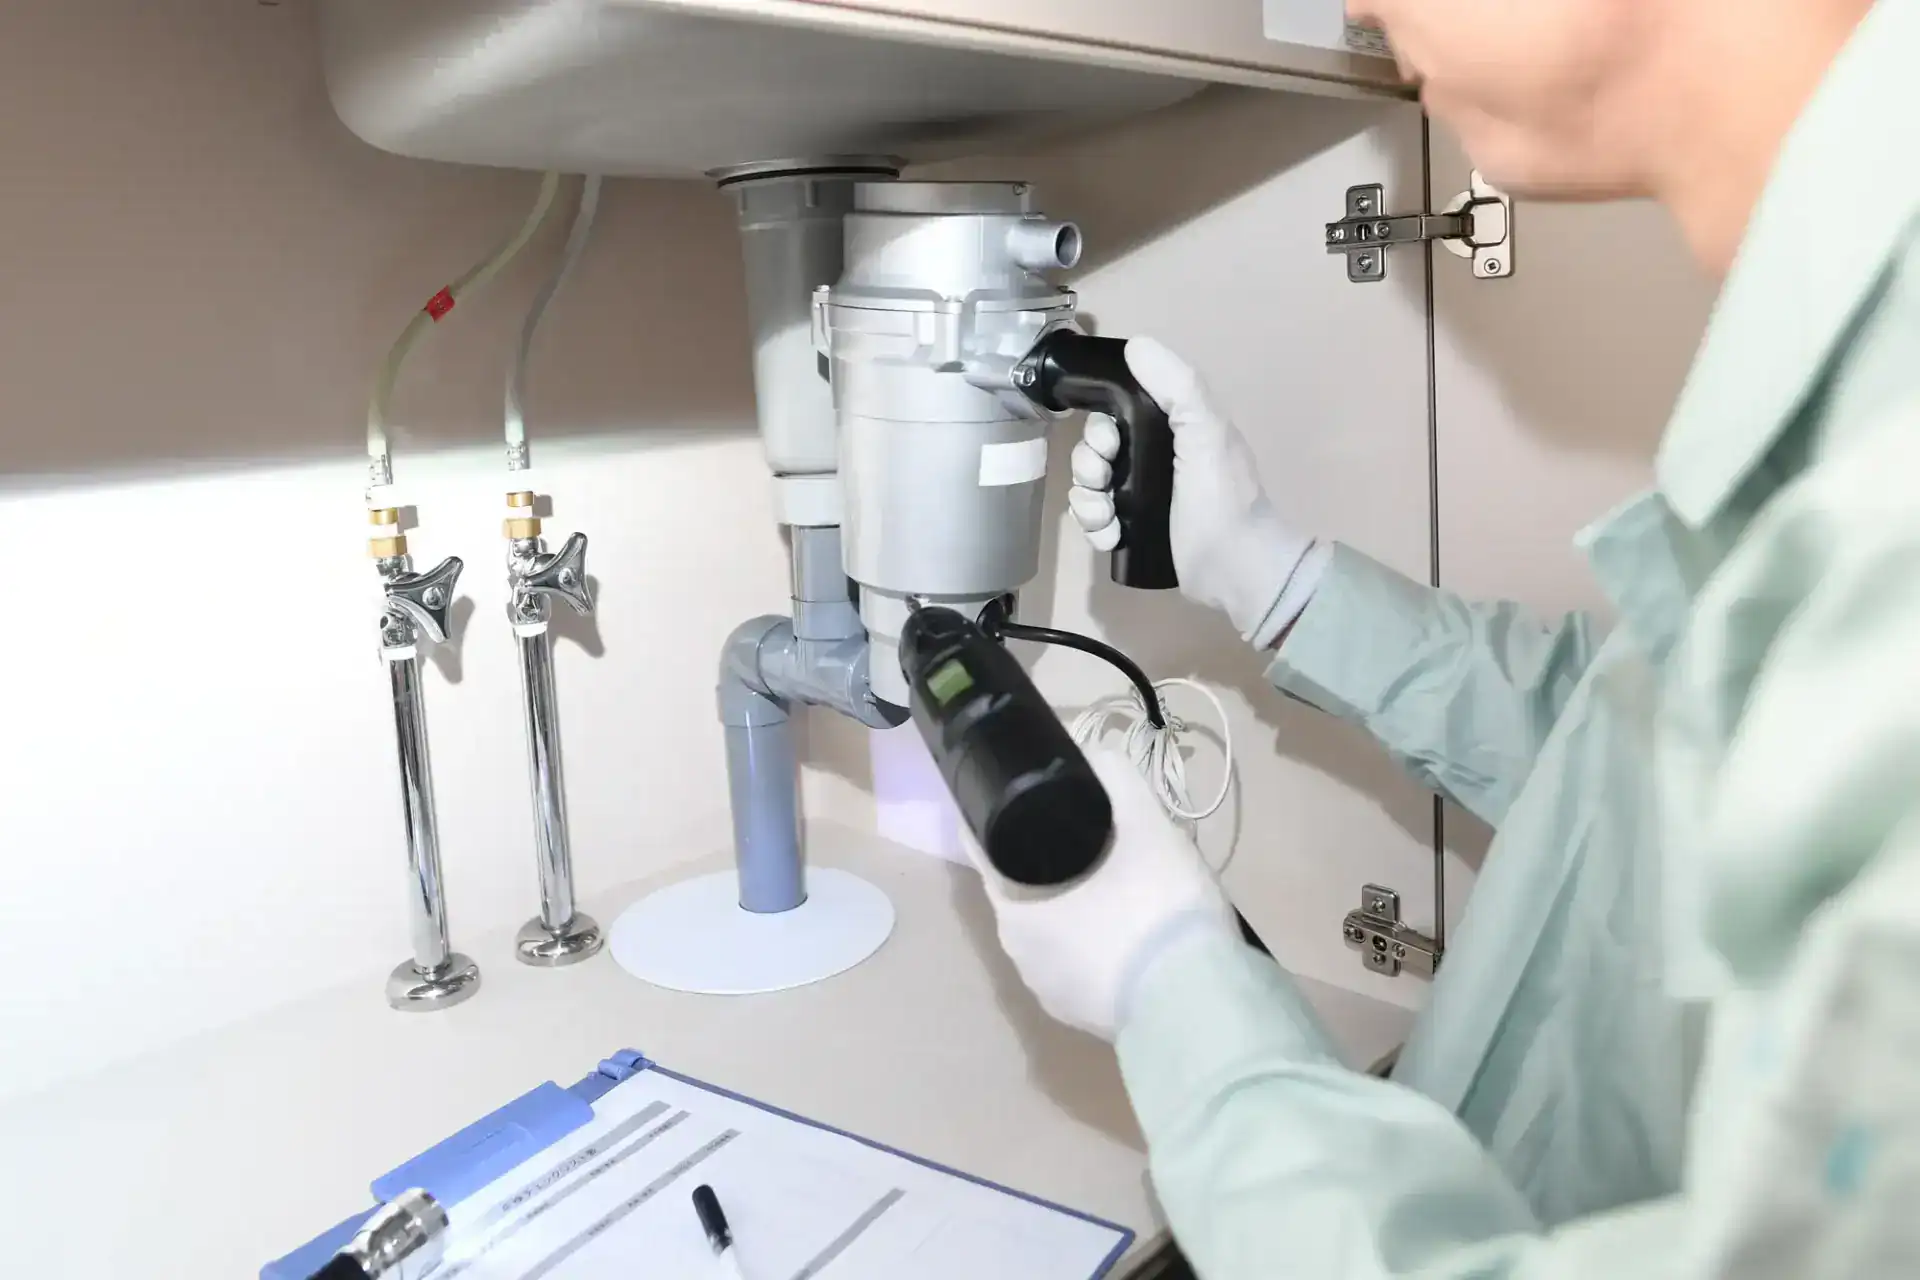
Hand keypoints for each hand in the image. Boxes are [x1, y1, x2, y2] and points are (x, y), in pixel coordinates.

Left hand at [963, 748, 1237, 1040]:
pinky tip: (1132, 929)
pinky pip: (1084, 968)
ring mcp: (1054, 996)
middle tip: (1087, 833)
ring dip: (1076, 907)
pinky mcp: (1089, 1020)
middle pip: (1023, 895)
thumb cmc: (1159, 907)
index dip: (992, 821)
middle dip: (1047, 863)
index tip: (1004, 794)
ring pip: (1056, 935)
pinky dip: (1099, 945)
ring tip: (1117, 879)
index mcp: (1016, 913)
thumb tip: (1096, 753)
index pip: (986, 855)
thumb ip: (1117, 780)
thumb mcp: (1146, 828)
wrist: (1202, 1005)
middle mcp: (1021, 959)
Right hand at [1068, 337, 1322, 646]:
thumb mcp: (1206, 432)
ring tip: (1108, 518)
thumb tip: (1136, 346)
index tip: (1109, 444)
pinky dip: (1094, 527)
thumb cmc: (1223, 497)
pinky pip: (1092, 522)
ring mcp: (1140, 499)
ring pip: (1087, 488)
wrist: (1235, 568)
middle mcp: (1152, 460)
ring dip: (1088, 501)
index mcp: (1169, 431)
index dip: (1101, 427)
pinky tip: (1112, 536)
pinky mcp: (1132, 533)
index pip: (1114, 415)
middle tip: (1106, 482)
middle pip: (1093, 451)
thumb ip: (1178, 386)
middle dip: (1088, 466)